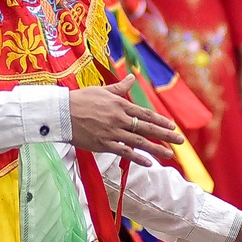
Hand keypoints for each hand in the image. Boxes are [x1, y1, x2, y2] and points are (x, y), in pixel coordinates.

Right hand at [69, 75, 183, 165]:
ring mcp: (113, 132)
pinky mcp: (104, 144)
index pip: (146, 114)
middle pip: (148, 128)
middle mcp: (120, 119)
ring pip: (140, 142)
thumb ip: (120, 87)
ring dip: (157, 149)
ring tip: (171, 155)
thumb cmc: (80, 99)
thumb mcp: (102, 90)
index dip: (161, 121)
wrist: (61, 112)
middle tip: (181, 141)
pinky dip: (137, 158)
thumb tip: (132, 78)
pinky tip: (149, 163)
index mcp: (120, 105)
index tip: (173, 126)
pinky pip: (124, 152)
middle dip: (166, 135)